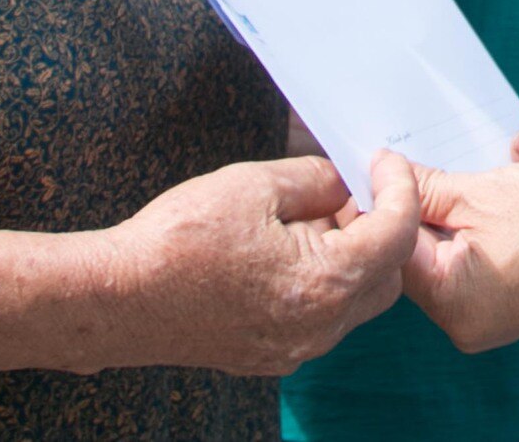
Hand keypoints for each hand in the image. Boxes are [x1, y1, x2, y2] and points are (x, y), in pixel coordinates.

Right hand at [96, 152, 416, 375]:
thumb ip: (315, 180)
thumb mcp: (254, 184)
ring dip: (349, 257)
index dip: (399, 188)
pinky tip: (284, 251)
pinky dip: (321, 282)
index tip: (384, 163)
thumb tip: (343, 181)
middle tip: (345, 191)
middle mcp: (320, 327)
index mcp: (325, 283)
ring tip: (305, 219)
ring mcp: (296, 348)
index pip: (396, 234)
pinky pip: (321, 317)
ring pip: (355, 300)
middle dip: (379, 228)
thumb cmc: (178, 241)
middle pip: (386, 275)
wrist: (119, 299)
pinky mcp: (271, 355)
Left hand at [405, 158, 518, 353]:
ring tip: (497, 174)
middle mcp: (465, 323)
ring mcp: (491, 317)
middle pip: (422, 249)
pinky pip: (483, 255)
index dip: (391, 196)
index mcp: (451, 302)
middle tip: (449, 159)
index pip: (394, 245)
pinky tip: (514, 189)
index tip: (394, 158)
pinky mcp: (513, 302)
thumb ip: (425, 186)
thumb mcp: (486, 191)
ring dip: (467, 204)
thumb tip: (381, 171)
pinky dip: (491, 220)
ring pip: (455, 246)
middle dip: (434, 198)